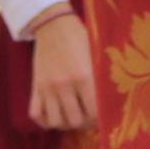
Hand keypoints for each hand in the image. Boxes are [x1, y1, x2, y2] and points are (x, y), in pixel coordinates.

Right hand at [26, 10, 96, 130]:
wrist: (52, 25)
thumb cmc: (80, 38)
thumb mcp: (96, 55)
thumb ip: (103, 77)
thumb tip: (114, 100)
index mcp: (84, 77)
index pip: (93, 113)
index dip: (99, 120)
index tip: (100, 117)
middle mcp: (64, 85)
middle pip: (75, 121)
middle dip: (83, 123)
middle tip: (86, 117)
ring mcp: (47, 87)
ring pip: (56, 121)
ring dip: (65, 123)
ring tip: (71, 116)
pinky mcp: (35, 87)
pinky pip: (36, 114)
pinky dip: (45, 120)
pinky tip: (54, 114)